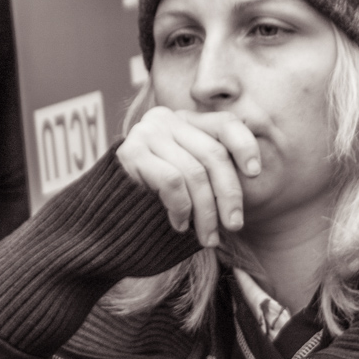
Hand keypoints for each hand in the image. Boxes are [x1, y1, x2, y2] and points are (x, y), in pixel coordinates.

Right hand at [116, 108, 261, 246]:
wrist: (102, 224)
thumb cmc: (153, 207)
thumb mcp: (189, 184)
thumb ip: (211, 171)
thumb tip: (255, 171)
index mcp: (185, 121)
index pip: (225, 124)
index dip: (245, 146)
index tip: (255, 174)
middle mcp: (166, 120)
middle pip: (213, 154)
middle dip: (229, 195)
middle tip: (234, 225)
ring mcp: (146, 133)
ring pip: (195, 173)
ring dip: (206, 212)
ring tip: (206, 237)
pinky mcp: (131, 153)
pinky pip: (172, 181)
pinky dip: (181, 208)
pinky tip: (178, 224)